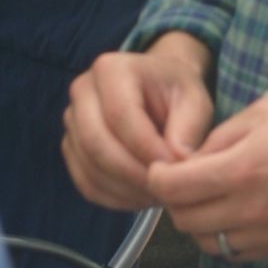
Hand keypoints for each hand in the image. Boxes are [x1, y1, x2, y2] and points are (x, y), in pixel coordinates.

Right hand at [63, 36, 215, 209]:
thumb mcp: (195, 101)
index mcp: (111, 69)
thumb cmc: (177, 94)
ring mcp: (72, 121)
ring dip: (126, 190)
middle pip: (96, 144)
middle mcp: (82, 91)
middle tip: (165, 190)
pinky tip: (142, 197)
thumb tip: (176, 163)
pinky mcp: (72, 148)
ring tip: (159, 194)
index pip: (119, 115)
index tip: (175, 171)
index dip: (147, 149)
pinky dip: (115, 198)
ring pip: (89, 168)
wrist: (158, 93)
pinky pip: (86, 183)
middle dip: (133, 175)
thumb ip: (189, 128)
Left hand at [149, 95, 267, 260]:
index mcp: (240, 169)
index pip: (170, 187)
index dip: (158, 176)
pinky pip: (235, 253)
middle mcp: (250, 209)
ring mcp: (267, 234)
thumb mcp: (264, 113)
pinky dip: (225, 237)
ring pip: (206, 242)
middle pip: (183, 219)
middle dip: (176, 200)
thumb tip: (187, 160)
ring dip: (200, 222)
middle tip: (187, 181)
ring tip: (213, 198)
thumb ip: (218, 138)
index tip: (163, 166)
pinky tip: (237, 214)